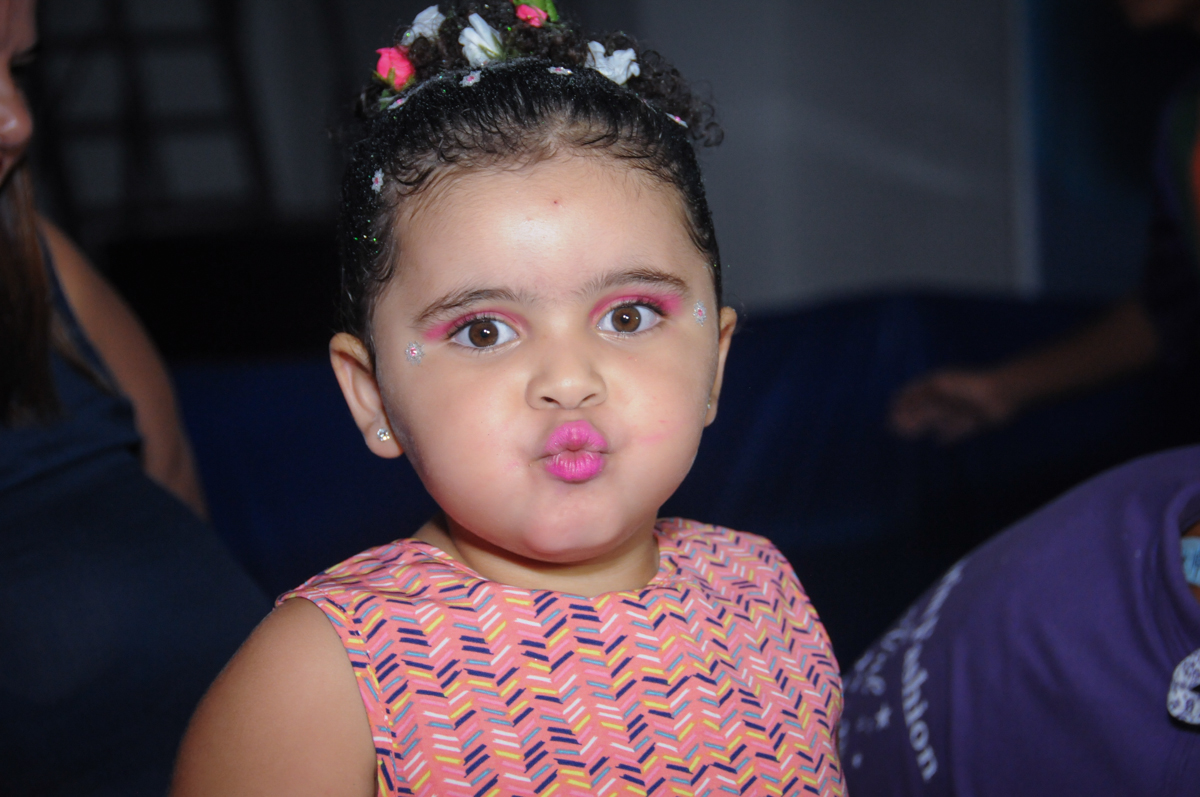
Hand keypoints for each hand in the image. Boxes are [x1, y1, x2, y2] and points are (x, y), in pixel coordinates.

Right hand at [889, 369, 1016, 443]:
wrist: (1001, 393)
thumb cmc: (967, 387)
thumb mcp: (937, 387)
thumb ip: (917, 398)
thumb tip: (896, 405)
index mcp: (935, 384)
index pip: (912, 394)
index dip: (899, 404)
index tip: (888, 416)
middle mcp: (945, 397)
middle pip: (922, 408)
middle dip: (908, 418)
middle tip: (894, 430)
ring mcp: (958, 409)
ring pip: (935, 420)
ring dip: (922, 427)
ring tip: (909, 436)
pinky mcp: (970, 422)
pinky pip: (954, 431)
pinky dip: (946, 436)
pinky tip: (938, 441)